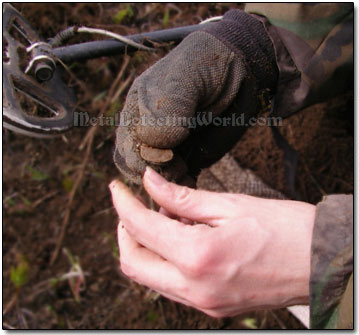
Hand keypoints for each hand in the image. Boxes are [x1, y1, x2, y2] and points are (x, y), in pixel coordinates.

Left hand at [109, 167, 314, 317]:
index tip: (117, 187)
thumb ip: (182, 197)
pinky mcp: (212, 307)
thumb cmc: (283, 228)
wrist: (319, 262)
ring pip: (149, 278)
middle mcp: (195, 288)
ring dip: (145, 246)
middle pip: (133, 263)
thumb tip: (150, 183)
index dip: (123, 203)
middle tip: (133, 206)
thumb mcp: (230, 205)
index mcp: (199, 257)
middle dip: (125, 231)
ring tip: (164, 218)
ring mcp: (203, 303)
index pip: (141, 228)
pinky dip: (165, 260)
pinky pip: (172, 286)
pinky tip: (180, 239)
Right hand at [114, 10, 277, 183]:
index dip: (144, 156)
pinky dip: (183, 185)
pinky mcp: (189, 156)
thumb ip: (167, 109)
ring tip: (187, 171)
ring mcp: (169, 145)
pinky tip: (193, 179)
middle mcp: (149, 129)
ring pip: (157, 177)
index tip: (169, 153)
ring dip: (169, 182)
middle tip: (179, 165)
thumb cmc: (211, 66)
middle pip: (138, 166)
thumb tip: (152, 144)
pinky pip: (178, 179)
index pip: (127, 146)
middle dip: (156, 172)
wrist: (243, 69)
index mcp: (138, 109)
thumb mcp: (186, 78)